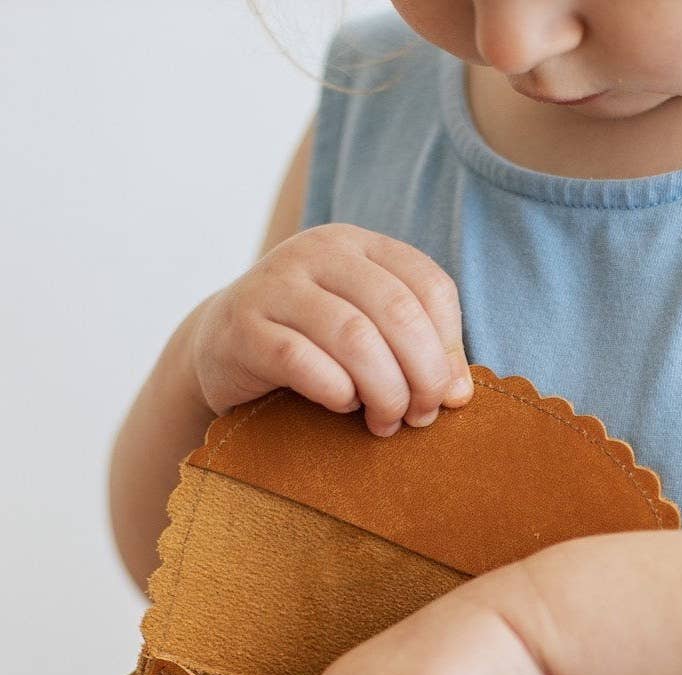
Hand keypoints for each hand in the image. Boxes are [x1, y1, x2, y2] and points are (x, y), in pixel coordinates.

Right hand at [189, 222, 474, 434]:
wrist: (221, 348)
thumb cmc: (311, 346)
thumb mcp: (369, 335)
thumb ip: (418, 352)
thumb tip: (460, 394)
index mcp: (358, 246)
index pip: (430, 285)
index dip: (449, 347)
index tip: (448, 394)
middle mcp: (317, 252)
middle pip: (399, 313)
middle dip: (422, 377)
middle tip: (420, 417)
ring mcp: (275, 284)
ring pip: (355, 338)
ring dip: (384, 392)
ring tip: (385, 422)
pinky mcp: (242, 327)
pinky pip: (302, 361)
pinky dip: (335, 394)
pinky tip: (341, 407)